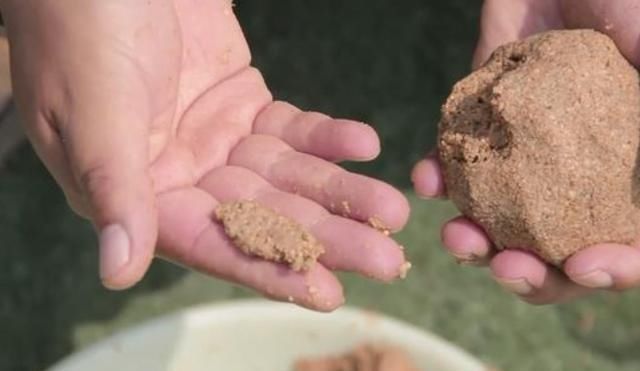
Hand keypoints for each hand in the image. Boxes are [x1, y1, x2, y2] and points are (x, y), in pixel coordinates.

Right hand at [3, 0, 409, 310]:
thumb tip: (117, 273)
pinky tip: (365, 144)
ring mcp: (215, 138)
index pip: (210, 242)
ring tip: (393, 209)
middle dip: (326, 238)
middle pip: (264, 216)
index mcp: (137, 192)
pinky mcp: (242, 102)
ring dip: (341, 191)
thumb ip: (115, 189)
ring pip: (287, 175)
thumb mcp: (95, 111)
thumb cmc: (80, 30)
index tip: (325, 291)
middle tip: (386, 261)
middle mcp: (181, 175)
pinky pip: (292, 128)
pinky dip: (328, 136)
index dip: (268, 269)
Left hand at [412, 0, 639, 303]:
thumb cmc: (614, 1)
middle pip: (558, 259)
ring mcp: (524, 168)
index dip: (616, 270)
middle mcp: (577, 184)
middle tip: (506, 266)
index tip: (586, 265)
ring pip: (501, 231)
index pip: (631, 246)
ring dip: (476, 246)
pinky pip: (456, 175)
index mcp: (627, 180)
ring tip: (458, 236)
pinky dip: (439, 182)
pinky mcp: (480, 141)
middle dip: (531, 277)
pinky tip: (427, 178)